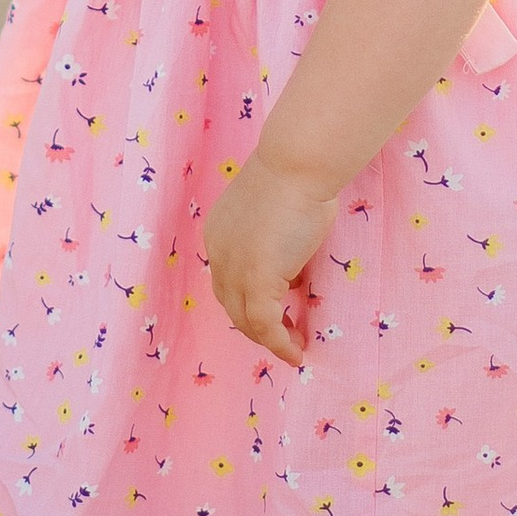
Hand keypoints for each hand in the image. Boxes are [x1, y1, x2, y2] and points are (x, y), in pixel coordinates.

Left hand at [204, 151, 338, 369]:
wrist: (297, 165)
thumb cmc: (297, 178)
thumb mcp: (278, 216)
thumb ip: (277, 245)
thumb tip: (292, 275)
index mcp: (219, 234)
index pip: (227, 280)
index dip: (248, 300)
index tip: (277, 310)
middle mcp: (219, 254)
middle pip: (231, 305)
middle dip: (256, 327)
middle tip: (285, 337)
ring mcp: (234, 269)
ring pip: (246, 320)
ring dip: (270, 340)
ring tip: (293, 348)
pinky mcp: (256, 280)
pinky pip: (265, 324)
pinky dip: (280, 343)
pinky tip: (296, 351)